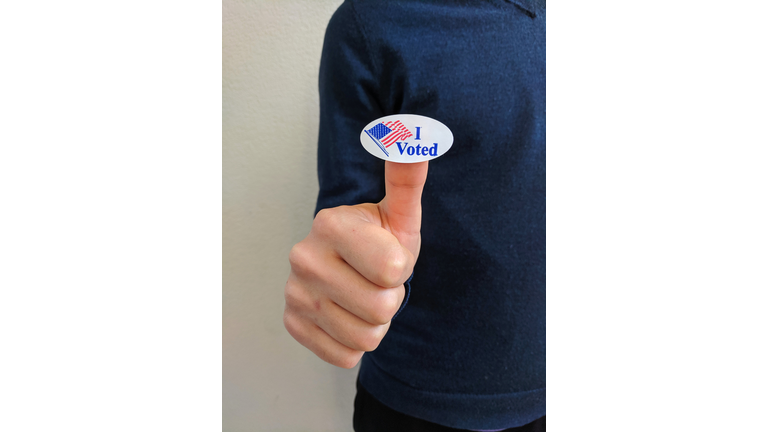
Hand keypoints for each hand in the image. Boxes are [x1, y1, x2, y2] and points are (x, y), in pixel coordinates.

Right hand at [283, 161, 427, 367]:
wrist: (351, 268)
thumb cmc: (381, 239)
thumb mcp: (400, 213)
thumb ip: (407, 177)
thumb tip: (414, 132)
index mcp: (330, 223)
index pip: (393, 269)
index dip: (402, 268)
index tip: (388, 255)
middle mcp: (303, 256)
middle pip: (381, 307)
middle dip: (391, 299)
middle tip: (377, 280)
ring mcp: (293, 293)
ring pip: (366, 337)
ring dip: (376, 323)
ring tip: (364, 295)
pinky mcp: (292, 325)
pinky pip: (345, 356)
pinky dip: (355, 343)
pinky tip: (349, 315)